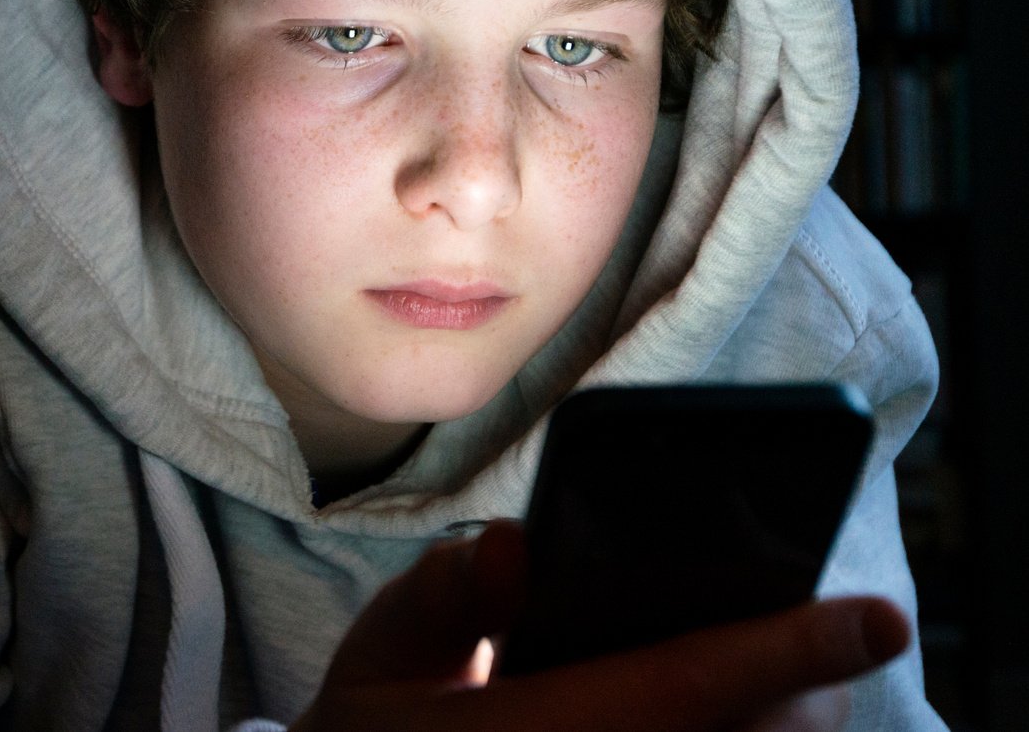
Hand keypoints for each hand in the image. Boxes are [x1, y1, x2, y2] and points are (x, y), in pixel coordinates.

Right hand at [292, 521, 909, 731]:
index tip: (878, 616)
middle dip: (809, 686)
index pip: (684, 686)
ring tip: (788, 672)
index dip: (787, 650)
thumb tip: (519, 546)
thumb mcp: (381, 656)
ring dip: (786, 719)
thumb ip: (445, 596)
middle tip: (831, 631)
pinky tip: (747, 698)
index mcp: (535, 731)